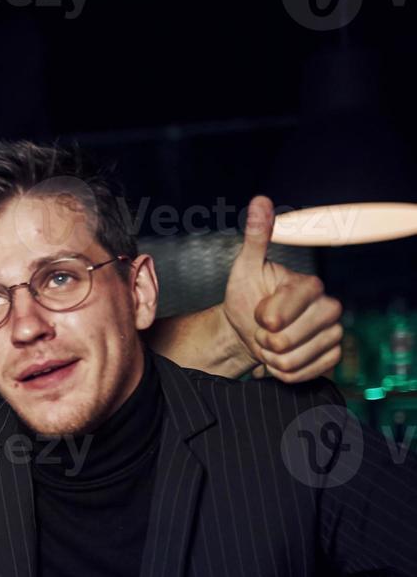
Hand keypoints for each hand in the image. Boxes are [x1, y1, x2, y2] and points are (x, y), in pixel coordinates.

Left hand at [222, 196, 343, 382]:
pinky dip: (281, 373)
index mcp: (310, 285)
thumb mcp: (245, 267)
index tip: (258, 312)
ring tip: (268, 344)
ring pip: (291, 360)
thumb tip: (260, 201)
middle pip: (286, 341)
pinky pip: (301, 375)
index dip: (263, 318)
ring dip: (270, 358)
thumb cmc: (247, 297)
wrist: (248, 329)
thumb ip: (256, 237)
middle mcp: (329, 307)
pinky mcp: (331, 357)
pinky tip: (278, 359)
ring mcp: (332, 334)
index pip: (281, 314)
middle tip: (262, 330)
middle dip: (264, 341)